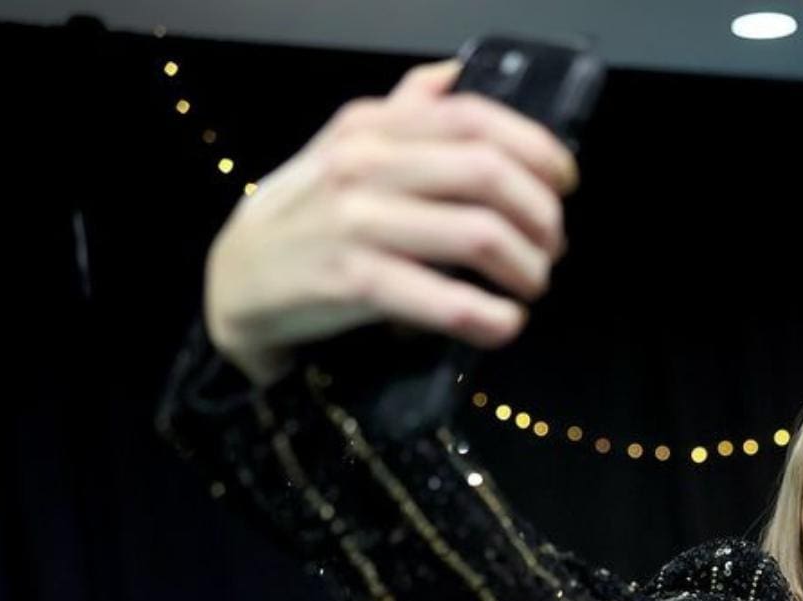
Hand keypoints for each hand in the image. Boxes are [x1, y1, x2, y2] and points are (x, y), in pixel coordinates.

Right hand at [203, 60, 578, 385]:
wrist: (238, 278)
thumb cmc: (312, 213)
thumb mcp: (349, 148)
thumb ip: (405, 112)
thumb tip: (454, 75)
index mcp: (374, 126)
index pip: (475, 118)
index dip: (538, 150)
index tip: (564, 183)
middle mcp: (365, 164)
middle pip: (489, 174)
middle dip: (541, 216)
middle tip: (551, 246)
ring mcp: (358, 223)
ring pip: (479, 235)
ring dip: (527, 268)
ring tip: (530, 286)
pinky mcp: (353, 283)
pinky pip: (446, 301)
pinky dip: (491, 318)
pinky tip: (503, 324)